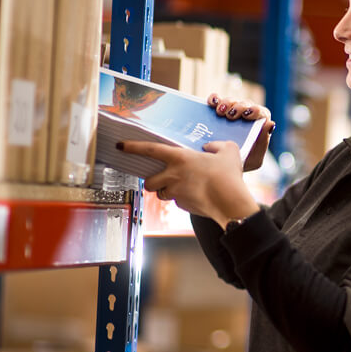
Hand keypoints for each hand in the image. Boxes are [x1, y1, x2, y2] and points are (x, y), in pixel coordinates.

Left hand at [118, 139, 259, 225]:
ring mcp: (176, 192)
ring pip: (162, 193)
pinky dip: (183, 199)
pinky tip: (198, 195)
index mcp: (180, 158)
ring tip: (184, 186)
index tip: (121, 145)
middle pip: (149, 181)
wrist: (230, 202)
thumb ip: (217, 145)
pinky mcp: (182, 206)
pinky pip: (177, 202)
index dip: (133, 147)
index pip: (150, 149)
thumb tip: (209, 147)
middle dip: (151, 181)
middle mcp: (173, 175)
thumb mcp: (228, 151)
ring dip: (167, 190)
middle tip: (161, 178)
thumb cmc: (228, 176)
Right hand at [206, 93, 275, 171]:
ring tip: (219, 112)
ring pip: (232, 101)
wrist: (222, 168)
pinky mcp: (218, 109)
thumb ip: (263, 143)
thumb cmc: (242, 162)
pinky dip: (215, 98)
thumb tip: (270, 123)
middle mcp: (246, 115)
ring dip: (226, 103)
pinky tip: (211, 103)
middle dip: (238, 107)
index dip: (255, 111)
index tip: (247, 115)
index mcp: (259, 125)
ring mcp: (232, 110)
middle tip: (230, 115)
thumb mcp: (254, 158)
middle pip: (246, 104)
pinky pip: (217, 99)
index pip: (261, 113)